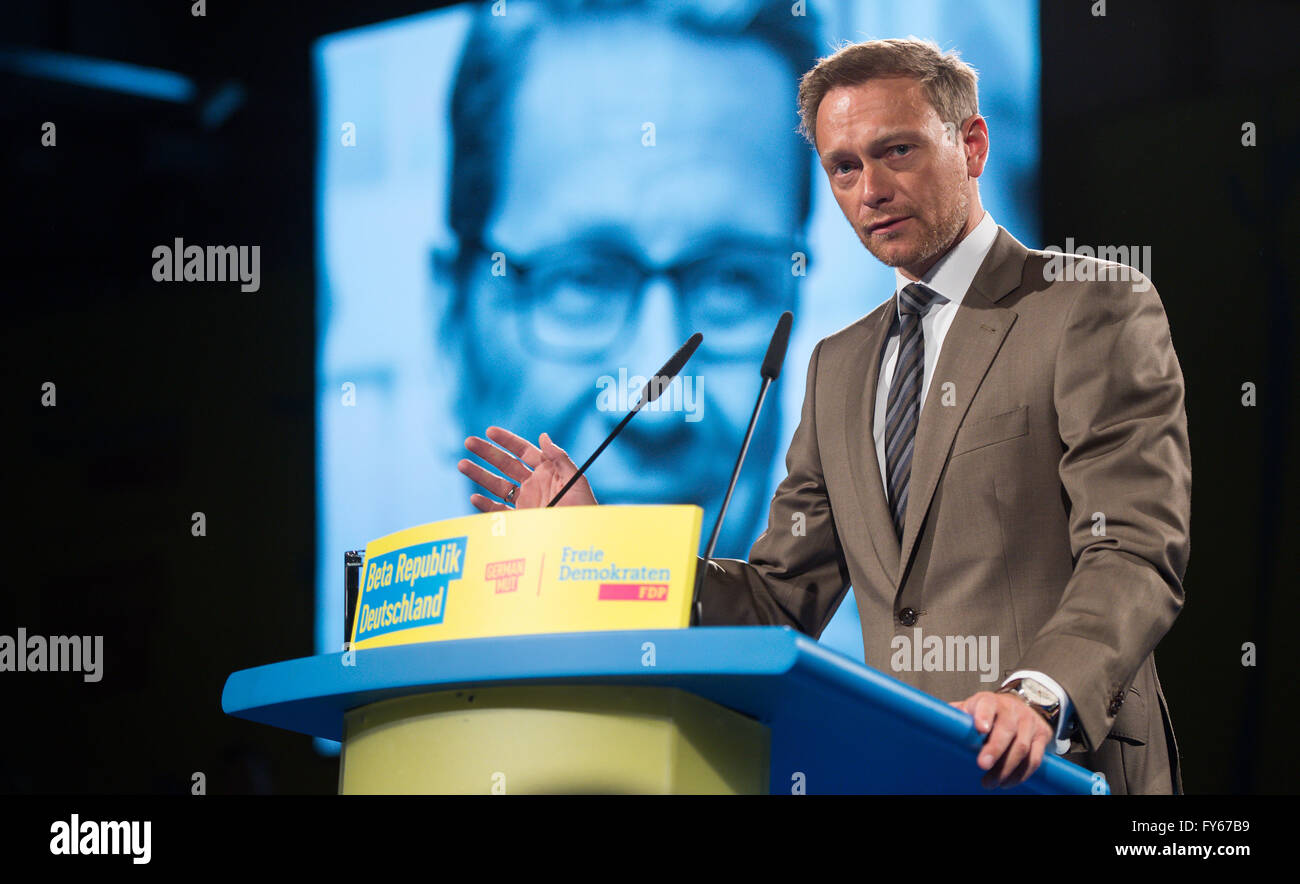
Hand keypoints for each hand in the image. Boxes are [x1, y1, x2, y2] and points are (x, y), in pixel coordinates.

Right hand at [458, 426, 596, 510]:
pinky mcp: (520, 521)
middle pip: (506, 464)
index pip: (523, 451)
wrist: (583, 538)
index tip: (489, 431)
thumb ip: (559, 459)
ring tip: (462, 464)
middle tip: (468, 442)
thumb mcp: (576, 480)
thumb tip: (543, 436)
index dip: (507, 441)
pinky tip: (475, 498)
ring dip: (479, 475)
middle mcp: (533, 485)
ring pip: (497, 485)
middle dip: (487, 453)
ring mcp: (525, 502)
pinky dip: (485, 505)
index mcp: (547, 471)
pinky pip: (498, 512)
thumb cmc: (584, 509)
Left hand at [950, 691, 1053, 787]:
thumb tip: (933, 721)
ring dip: (1006, 768)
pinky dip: (1021, 774)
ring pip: (1021, 747)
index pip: (987, 704)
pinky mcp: (1041, 737)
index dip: (983, 715)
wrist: (1022, 705)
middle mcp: (1012, 710)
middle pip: (1006, 729)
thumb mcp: (972, 706)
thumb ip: (957, 714)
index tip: (979, 728)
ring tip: (991, 782)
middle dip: (995, 749)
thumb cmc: (989, 711)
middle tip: (982, 765)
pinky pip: (1035, 759)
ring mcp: (1029, 723)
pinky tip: (1007, 782)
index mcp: (990, 701)